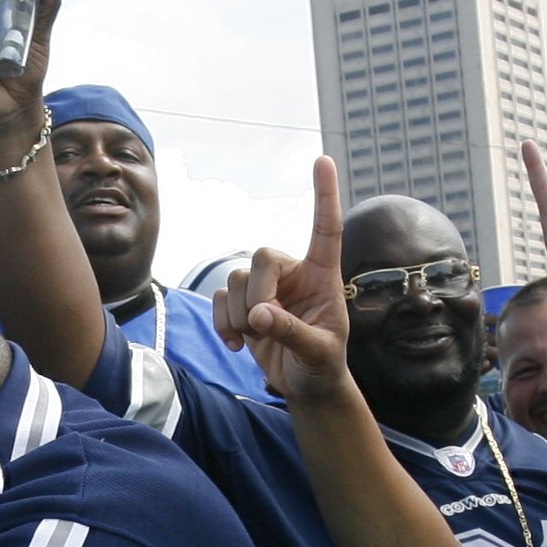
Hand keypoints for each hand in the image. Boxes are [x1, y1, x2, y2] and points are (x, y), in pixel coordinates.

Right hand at [220, 160, 353, 402]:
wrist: (305, 385)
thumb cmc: (322, 364)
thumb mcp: (319, 352)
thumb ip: (292, 332)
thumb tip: (260, 314)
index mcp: (324, 275)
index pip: (325, 228)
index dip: (325, 195)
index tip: (323, 160)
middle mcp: (293, 273)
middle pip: (261, 256)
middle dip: (257, 294)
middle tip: (263, 327)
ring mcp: (266, 287)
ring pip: (236, 278)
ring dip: (240, 315)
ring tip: (258, 340)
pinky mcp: (243, 303)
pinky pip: (221, 299)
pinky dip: (224, 323)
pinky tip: (238, 345)